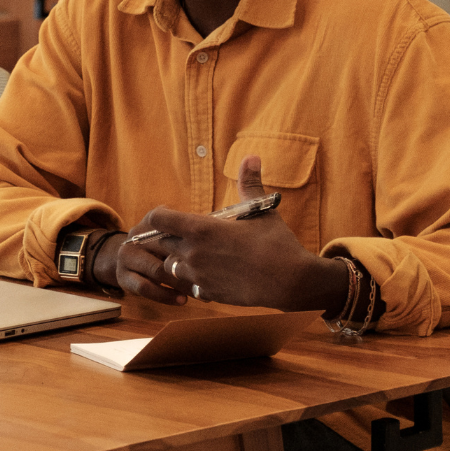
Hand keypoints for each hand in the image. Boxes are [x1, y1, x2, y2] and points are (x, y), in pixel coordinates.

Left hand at [132, 155, 346, 312]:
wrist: (291, 281)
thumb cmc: (277, 243)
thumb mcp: (261, 210)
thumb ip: (249, 184)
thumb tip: (251, 157)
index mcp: (201, 229)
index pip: (158, 219)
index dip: (161, 215)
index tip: (171, 213)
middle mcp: (193, 252)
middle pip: (163, 243)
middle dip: (172, 237)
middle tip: (191, 234)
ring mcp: (198, 276)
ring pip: (171, 266)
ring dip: (180, 260)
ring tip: (200, 255)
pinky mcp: (207, 293)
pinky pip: (188, 286)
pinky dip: (195, 280)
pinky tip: (213, 274)